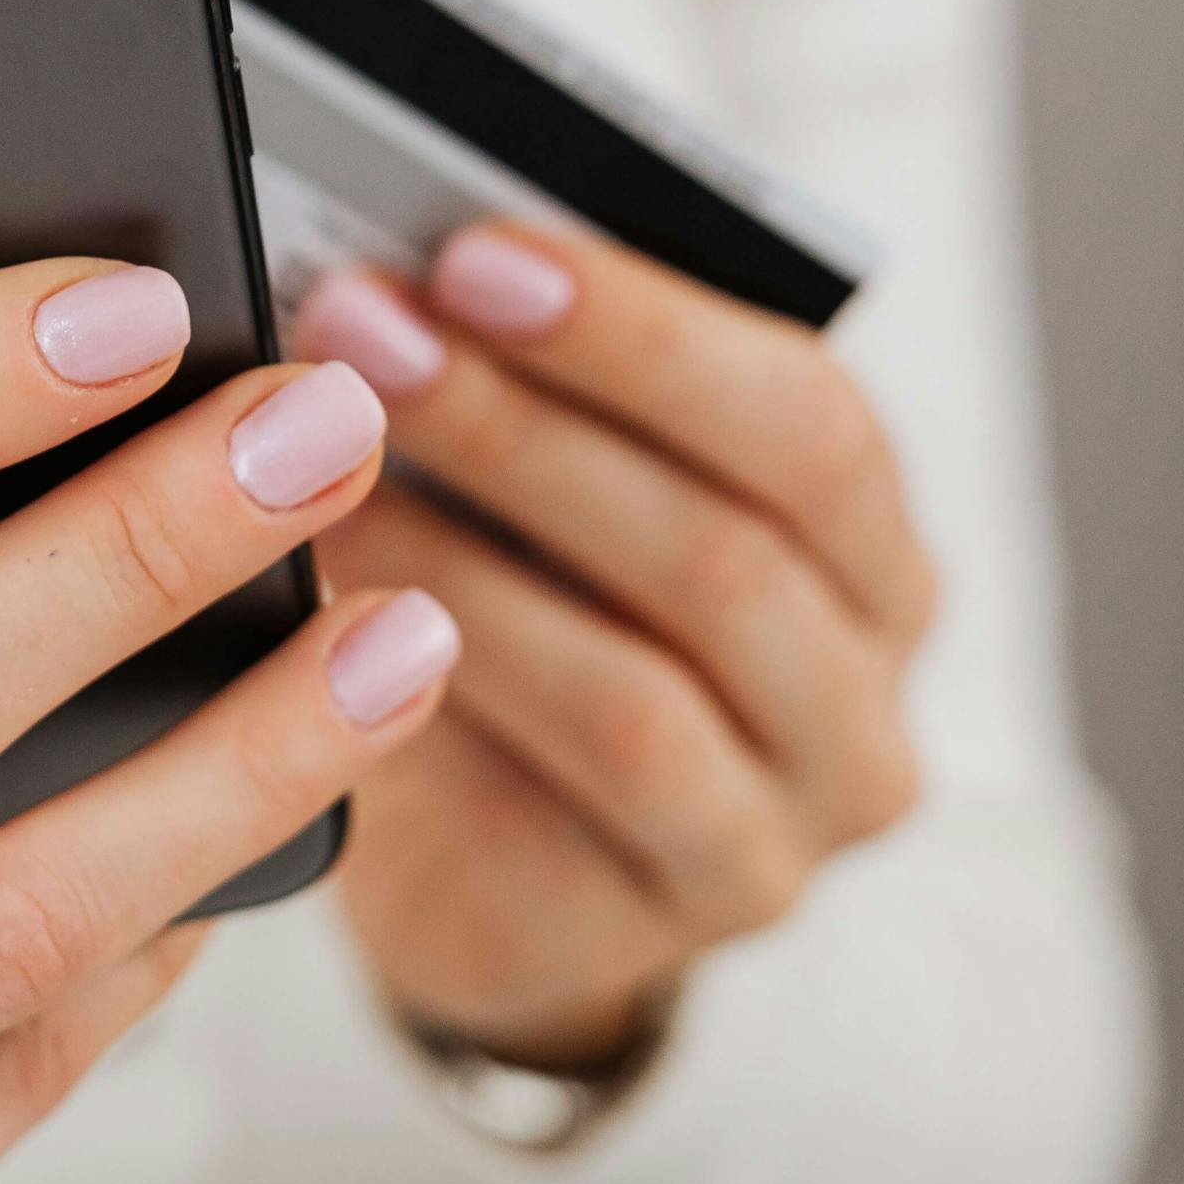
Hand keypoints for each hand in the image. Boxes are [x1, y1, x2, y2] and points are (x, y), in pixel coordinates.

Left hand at [295, 224, 938, 1073]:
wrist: (483, 864)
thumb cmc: (525, 612)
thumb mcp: (550, 489)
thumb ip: (532, 381)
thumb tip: (404, 262)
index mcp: (868, 546)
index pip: (807, 420)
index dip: (642, 331)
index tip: (471, 251)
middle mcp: (863, 698)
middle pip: (726, 549)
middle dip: (523, 423)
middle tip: (361, 330)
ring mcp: (782, 837)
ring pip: (639, 689)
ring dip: (462, 562)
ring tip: (315, 468)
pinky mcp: (666, 932)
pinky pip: (560, 816)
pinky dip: (443, 695)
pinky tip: (328, 624)